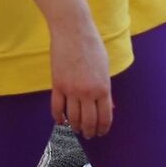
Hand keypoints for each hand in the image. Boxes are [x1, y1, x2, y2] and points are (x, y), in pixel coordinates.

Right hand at [50, 17, 113, 137]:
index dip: (103, 128)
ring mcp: (71, 90)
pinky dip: (58, 118)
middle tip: (88, 135)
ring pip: (72, 117)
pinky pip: (57, 108)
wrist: (73, 31)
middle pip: (88, 121)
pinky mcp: (57, 85)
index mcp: (103, 87)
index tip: (101, 132)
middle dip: (89, 131)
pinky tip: (61, 122)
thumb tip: (108, 105)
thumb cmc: (92, 46)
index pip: (105, 116)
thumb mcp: (105, 68)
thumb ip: (105, 88)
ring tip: (75, 129)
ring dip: (74, 127)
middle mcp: (88, 92)